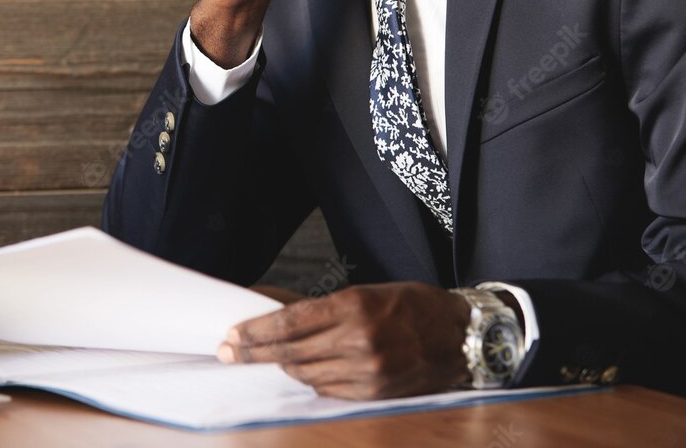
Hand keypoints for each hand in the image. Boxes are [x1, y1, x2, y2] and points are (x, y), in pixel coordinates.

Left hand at [217, 282, 470, 400]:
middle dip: (253, 353)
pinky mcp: (376, 392)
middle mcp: (357, 340)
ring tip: (263, 360)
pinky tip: (302, 372)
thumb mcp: (363, 293)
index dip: (254, 332)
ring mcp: (367, 370)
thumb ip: (323, 311)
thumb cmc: (409, 305)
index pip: (288, 323)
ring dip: (282, 368)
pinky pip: (329, 391)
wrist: (458, 334)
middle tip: (227, 352)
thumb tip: (278, 320)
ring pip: (306, 375)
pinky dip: (312, 381)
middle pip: (290, 353)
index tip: (231, 335)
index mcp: (351, 307)